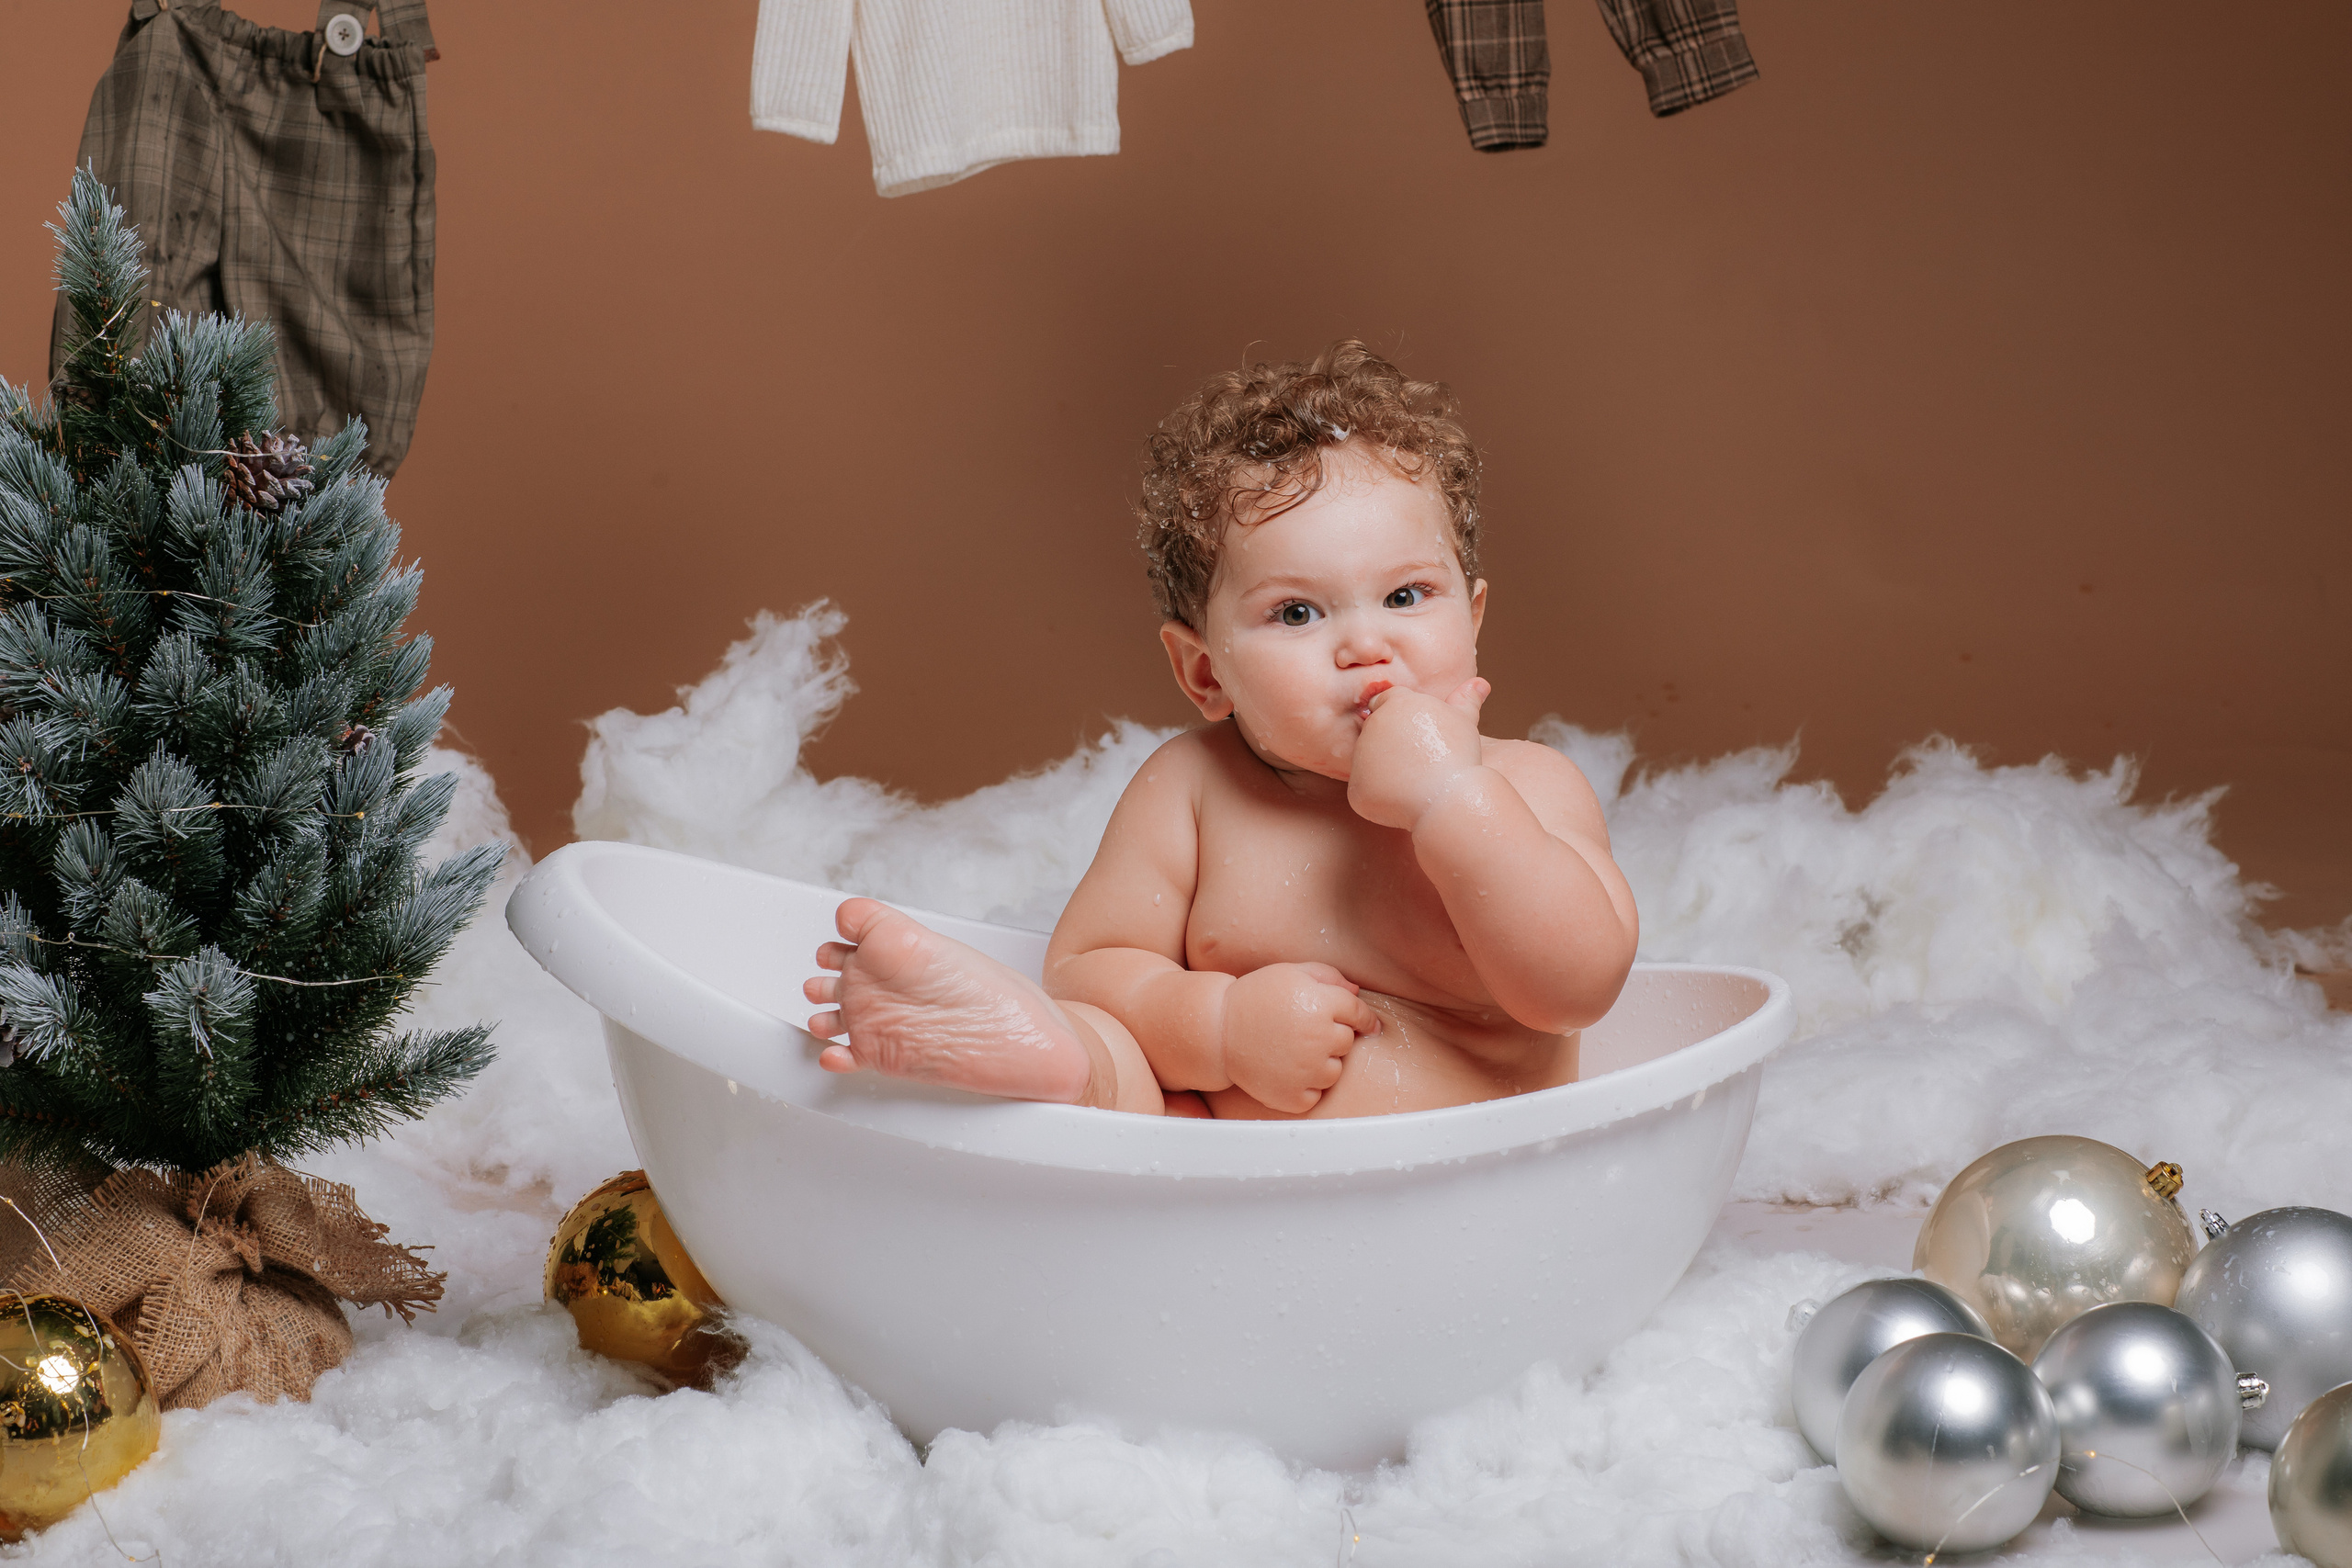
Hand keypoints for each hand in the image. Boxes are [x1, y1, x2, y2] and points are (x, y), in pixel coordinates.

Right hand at [1218, 962, 1381, 1112]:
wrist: (1217, 1029)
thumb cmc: (1255, 996)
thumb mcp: (1291, 973)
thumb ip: (1328, 977)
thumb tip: (1357, 992)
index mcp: (1321, 1004)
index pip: (1360, 1014)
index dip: (1365, 1019)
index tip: (1368, 1026)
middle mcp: (1318, 1038)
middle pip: (1346, 1042)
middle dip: (1331, 1036)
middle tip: (1301, 1031)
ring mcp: (1306, 1071)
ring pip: (1334, 1071)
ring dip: (1320, 1064)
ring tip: (1291, 1051)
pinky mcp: (1293, 1096)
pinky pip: (1314, 1095)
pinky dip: (1304, 1088)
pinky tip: (1283, 1071)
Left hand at [1346, 677, 1490, 830]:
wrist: (1449, 799)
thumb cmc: (1460, 757)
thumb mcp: (1465, 722)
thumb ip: (1465, 700)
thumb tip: (1480, 684)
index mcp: (1395, 703)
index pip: (1386, 703)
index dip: (1402, 720)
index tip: (1419, 737)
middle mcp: (1372, 726)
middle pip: (1375, 732)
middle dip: (1392, 744)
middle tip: (1420, 761)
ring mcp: (1360, 757)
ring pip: (1369, 761)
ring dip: (1386, 770)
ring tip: (1415, 781)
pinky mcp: (1356, 788)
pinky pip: (1365, 790)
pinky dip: (1380, 797)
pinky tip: (1404, 800)